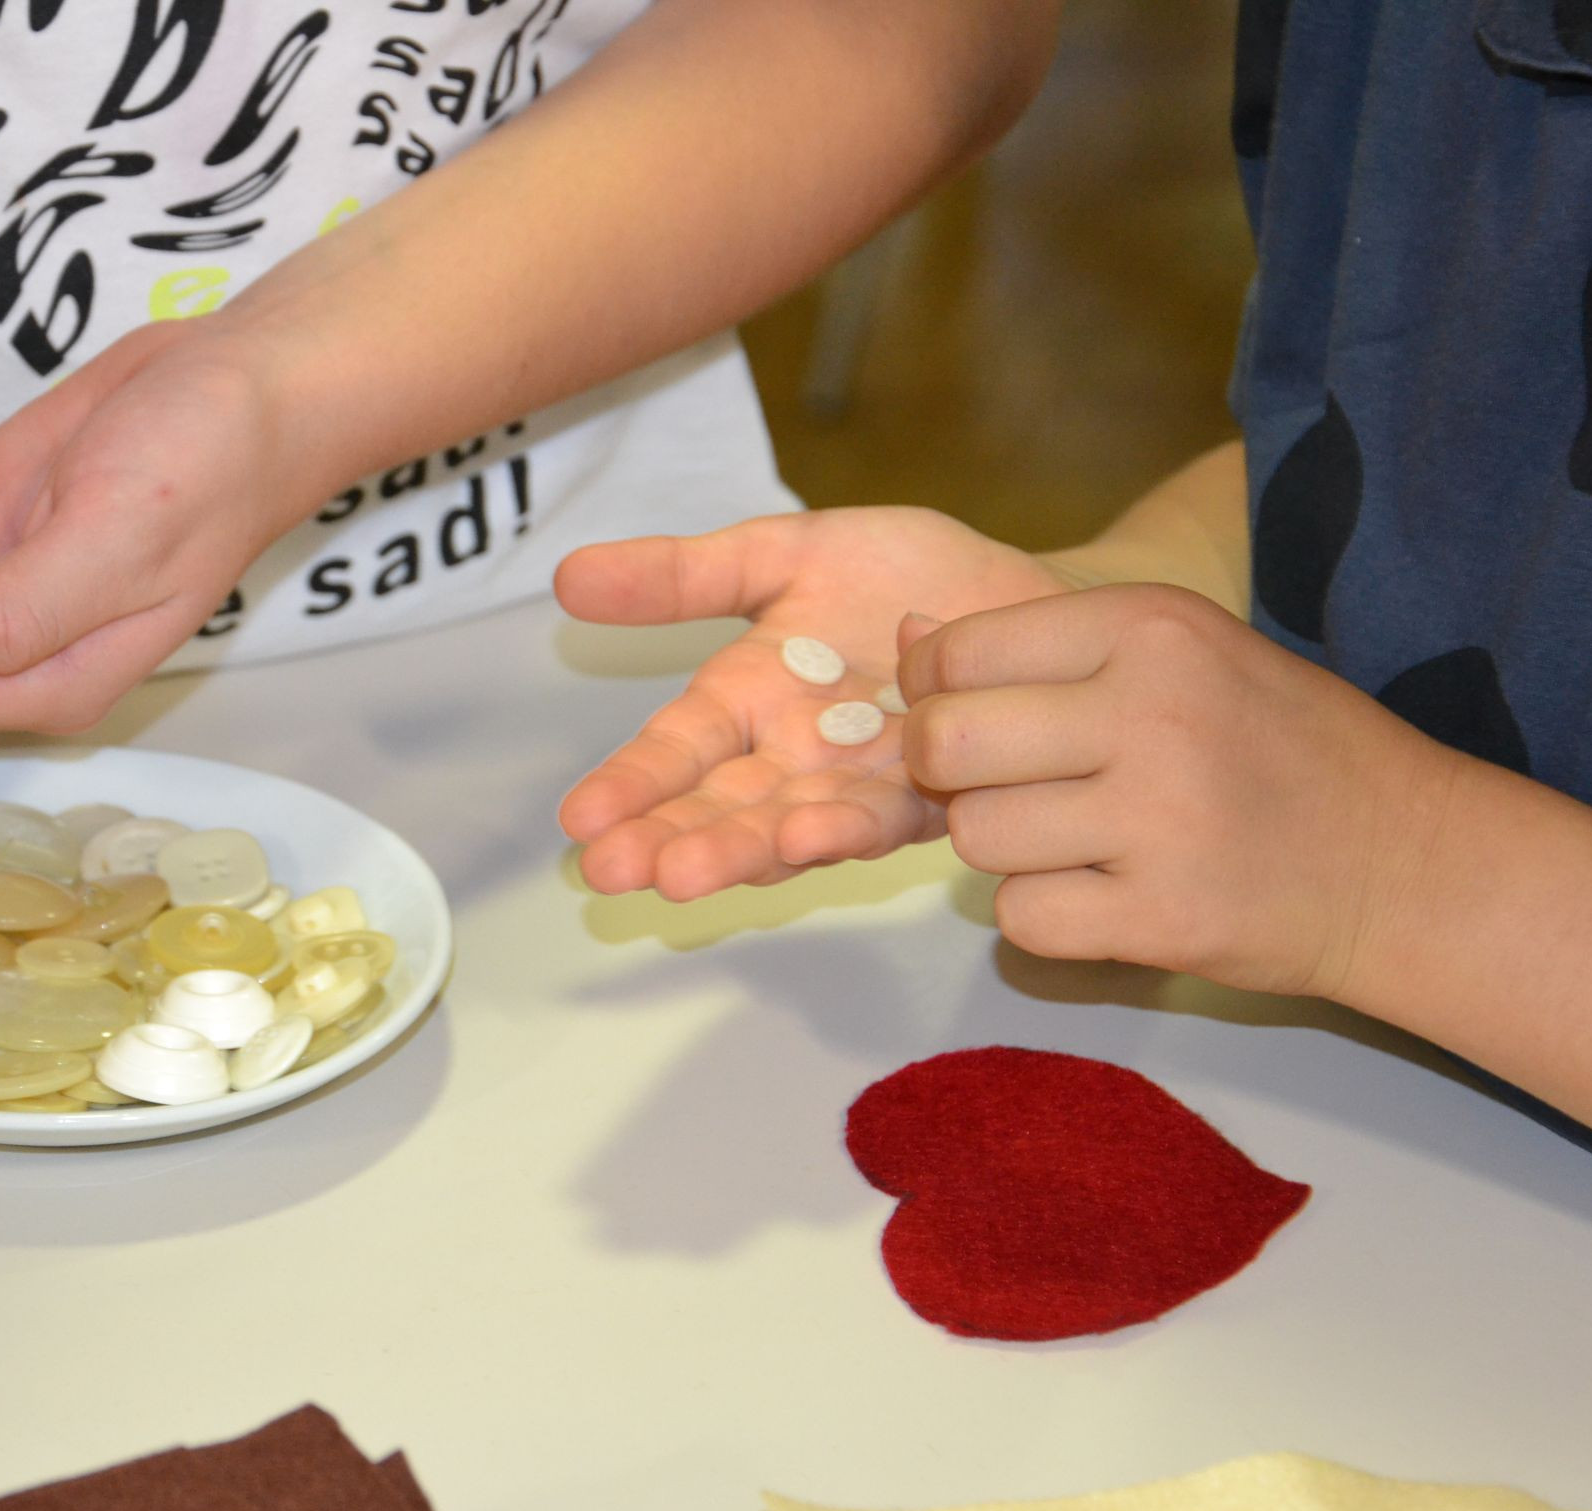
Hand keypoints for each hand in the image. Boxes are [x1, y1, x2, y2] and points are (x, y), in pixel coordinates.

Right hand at [556, 505, 1074, 899]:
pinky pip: (884, 815)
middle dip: (667, 839)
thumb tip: (566, 576)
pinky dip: (843, 826)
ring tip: (686, 875)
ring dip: (737, 852)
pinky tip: (807, 833)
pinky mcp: (933, 795)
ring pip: (789, 825)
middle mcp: (794, 759)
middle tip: (612, 871)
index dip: (629, 784)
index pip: (675, 751)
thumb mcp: (781, 554)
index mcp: (748, 701)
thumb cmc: (905, 575)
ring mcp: (860, 784)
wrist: (1026, 598)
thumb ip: (683, 574)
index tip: (578, 818)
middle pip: (720, 806)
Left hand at [897, 583, 1460, 995]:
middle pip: (946, 745)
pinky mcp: (1164, 919)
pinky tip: (1103, 894)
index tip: (962, 715)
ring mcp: (1160, 822)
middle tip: (999, 786)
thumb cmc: (1279, 747)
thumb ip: (1045, 645)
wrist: (1409, 861)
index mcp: (1152, 628)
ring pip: (975, 838)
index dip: (932, 692)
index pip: (958, 652)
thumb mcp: (1183, 653)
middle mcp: (1153, 713)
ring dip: (1003, 847)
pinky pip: (1021, 919)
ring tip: (1076, 840)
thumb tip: (907, 639)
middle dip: (947, 774)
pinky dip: (1043, 916)